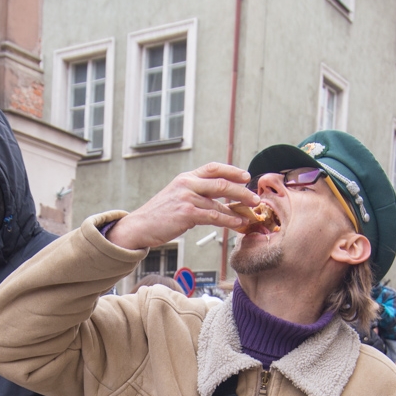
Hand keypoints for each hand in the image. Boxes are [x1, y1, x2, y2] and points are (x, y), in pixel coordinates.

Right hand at [106, 163, 257, 251]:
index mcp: (186, 177)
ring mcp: (187, 197)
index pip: (213, 168)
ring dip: (238, 208)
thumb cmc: (160, 215)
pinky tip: (237, 224)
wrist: (140, 226)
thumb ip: (196, 194)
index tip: (246, 177)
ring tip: (250, 214)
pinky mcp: (187, 213)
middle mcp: (187, 184)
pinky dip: (229, 220)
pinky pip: (214, 216)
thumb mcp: (177, 197)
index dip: (232, 171)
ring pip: (220, 201)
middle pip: (222, 183)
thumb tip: (219, 199)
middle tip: (255, 198)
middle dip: (242, 190)